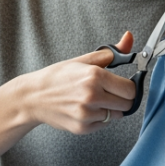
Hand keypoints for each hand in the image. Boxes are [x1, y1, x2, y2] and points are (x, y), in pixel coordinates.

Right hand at [14, 32, 137, 133]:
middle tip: (109, 93)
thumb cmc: (58, 77)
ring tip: (93, 100)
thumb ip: (111, 52)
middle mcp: (92, 95)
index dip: (129, 87)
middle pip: (127, 104)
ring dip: (110, 109)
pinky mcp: (82, 128)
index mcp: (95, 76)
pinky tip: (86, 109)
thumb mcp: (84, 60)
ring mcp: (86, 114)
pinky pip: (103, 124)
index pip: (131, 89)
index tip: (123, 86)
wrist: (33, 97)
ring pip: (116, 115)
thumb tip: (129, 37)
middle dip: (122, 99)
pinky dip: (99, 118)